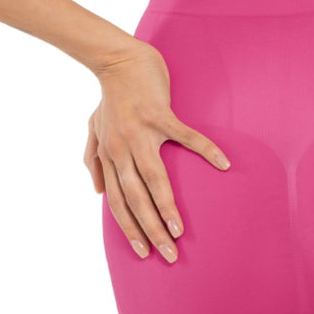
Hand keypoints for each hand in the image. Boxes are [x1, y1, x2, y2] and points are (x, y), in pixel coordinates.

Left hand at [84, 39, 231, 263]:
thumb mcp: (93, 128)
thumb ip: (91, 159)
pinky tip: (222, 164)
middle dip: (149, 229)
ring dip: (166, 206)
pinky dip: (204, 150)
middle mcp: (122, 148)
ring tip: (179, 230)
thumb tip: (94, 191)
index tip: (144, 252)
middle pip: (135, 197)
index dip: (129, 228)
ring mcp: (141, 131)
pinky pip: (185, 136)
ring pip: (154, 177)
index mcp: (110, 155)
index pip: (117, 201)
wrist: (118, 59)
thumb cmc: (110, 95)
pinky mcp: (160, 113)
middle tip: (168, 255)